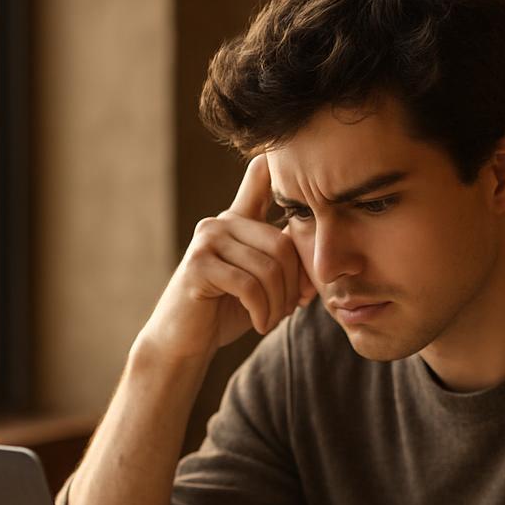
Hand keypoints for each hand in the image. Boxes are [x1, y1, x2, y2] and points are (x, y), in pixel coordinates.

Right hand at [139, 154, 315, 361]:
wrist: (185, 341)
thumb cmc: (226, 311)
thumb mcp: (262, 282)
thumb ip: (285, 263)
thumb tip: (320, 259)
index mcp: (239, 221)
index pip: (259, 178)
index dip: (278, 166)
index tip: (294, 163)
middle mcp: (221, 222)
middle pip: (282, 245)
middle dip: (292, 285)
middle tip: (288, 310)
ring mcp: (207, 240)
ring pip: (268, 269)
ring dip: (277, 304)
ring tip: (271, 320)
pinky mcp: (198, 265)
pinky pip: (249, 286)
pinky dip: (262, 311)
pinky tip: (259, 324)